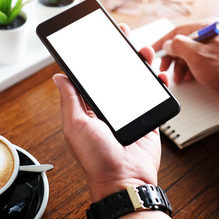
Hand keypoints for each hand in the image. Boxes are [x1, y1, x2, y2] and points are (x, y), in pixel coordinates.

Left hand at [53, 24, 162, 201]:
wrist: (124, 180)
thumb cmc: (96, 158)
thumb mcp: (76, 125)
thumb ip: (70, 99)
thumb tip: (59, 78)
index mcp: (90, 109)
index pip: (92, 77)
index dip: (96, 58)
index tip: (100, 41)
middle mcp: (109, 109)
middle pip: (115, 76)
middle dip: (120, 55)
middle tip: (124, 38)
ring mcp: (129, 114)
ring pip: (135, 83)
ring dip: (140, 65)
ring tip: (144, 51)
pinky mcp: (147, 120)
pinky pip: (153, 98)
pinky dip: (157, 84)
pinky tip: (159, 74)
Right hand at [153, 18, 218, 106]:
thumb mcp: (196, 55)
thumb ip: (178, 46)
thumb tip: (168, 44)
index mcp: (208, 28)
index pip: (178, 31)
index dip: (163, 42)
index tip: (153, 50)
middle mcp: (209, 36)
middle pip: (181, 44)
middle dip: (171, 58)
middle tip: (164, 67)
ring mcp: (211, 49)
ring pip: (186, 56)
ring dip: (179, 67)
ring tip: (178, 77)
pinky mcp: (212, 62)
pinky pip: (193, 63)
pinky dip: (187, 71)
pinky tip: (187, 78)